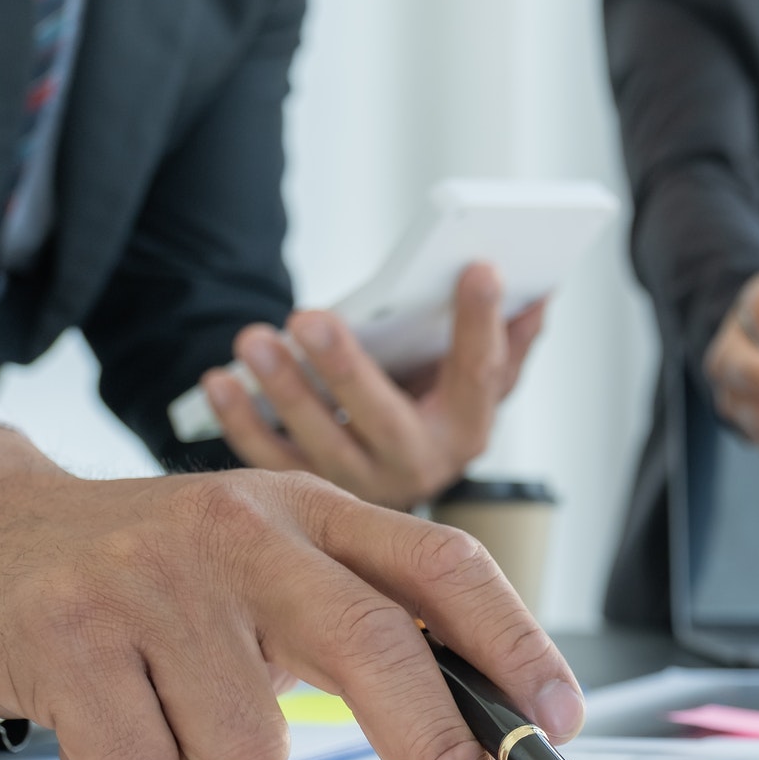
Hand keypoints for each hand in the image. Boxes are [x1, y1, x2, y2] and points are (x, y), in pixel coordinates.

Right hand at [0, 422, 585, 759]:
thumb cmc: (154, 564)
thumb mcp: (266, 555)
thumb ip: (359, 617)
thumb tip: (480, 728)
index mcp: (305, 509)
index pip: (440, 565)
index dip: (516, 642)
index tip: (560, 719)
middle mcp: (239, 528)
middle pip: (376, 651)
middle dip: (443, 758)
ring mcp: (151, 578)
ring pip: (249, 746)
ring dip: (215, 750)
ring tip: (165, 689)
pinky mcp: (70, 635)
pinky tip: (106, 700)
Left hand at [203, 262, 543, 509]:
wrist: (388, 483)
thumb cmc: (429, 410)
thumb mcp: (472, 380)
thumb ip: (506, 341)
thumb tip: (539, 294)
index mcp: (467, 431)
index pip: (482, 376)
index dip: (481, 322)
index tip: (477, 265)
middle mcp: (419, 467)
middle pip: (384, 420)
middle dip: (345, 369)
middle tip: (309, 317)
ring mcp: (362, 485)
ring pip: (319, 443)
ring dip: (282, 391)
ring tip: (253, 340)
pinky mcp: (310, 494)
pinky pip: (269, 459)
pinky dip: (240, 421)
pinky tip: (219, 381)